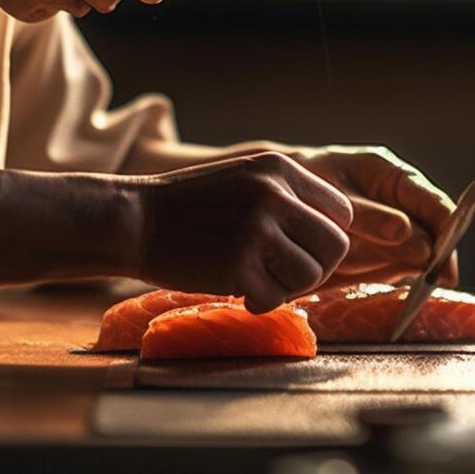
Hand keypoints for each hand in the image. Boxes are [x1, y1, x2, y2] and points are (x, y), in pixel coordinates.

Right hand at [132, 152, 352, 312]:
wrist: (133, 220)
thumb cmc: (189, 207)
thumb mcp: (244, 179)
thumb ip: (287, 198)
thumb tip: (333, 237)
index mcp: (280, 169)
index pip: (340, 212)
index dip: (325, 238)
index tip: (299, 250)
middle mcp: (274, 195)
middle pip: (335, 246)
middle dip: (316, 268)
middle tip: (285, 275)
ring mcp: (257, 230)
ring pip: (311, 276)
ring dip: (290, 288)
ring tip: (261, 282)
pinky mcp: (238, 266)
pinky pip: (277, 300)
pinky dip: (263, 304)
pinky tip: (240, 293)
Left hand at [285, 145, 458, 285]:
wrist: (276, 200)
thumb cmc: (305, 186)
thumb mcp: (334, 195)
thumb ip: (371, 216)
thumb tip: (412, 237)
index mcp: (391, 174)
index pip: (430, 199)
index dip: (447, 224)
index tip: (447, 246)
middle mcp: (400, 202)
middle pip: (434, 229)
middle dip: (440, 253)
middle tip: (439, 277)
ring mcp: (395, 229)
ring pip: (423, 252)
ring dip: (427, 270)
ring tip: (428, 285)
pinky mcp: (386, 253)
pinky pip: (403, 268)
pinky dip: (408, 281)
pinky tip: (412, 292)